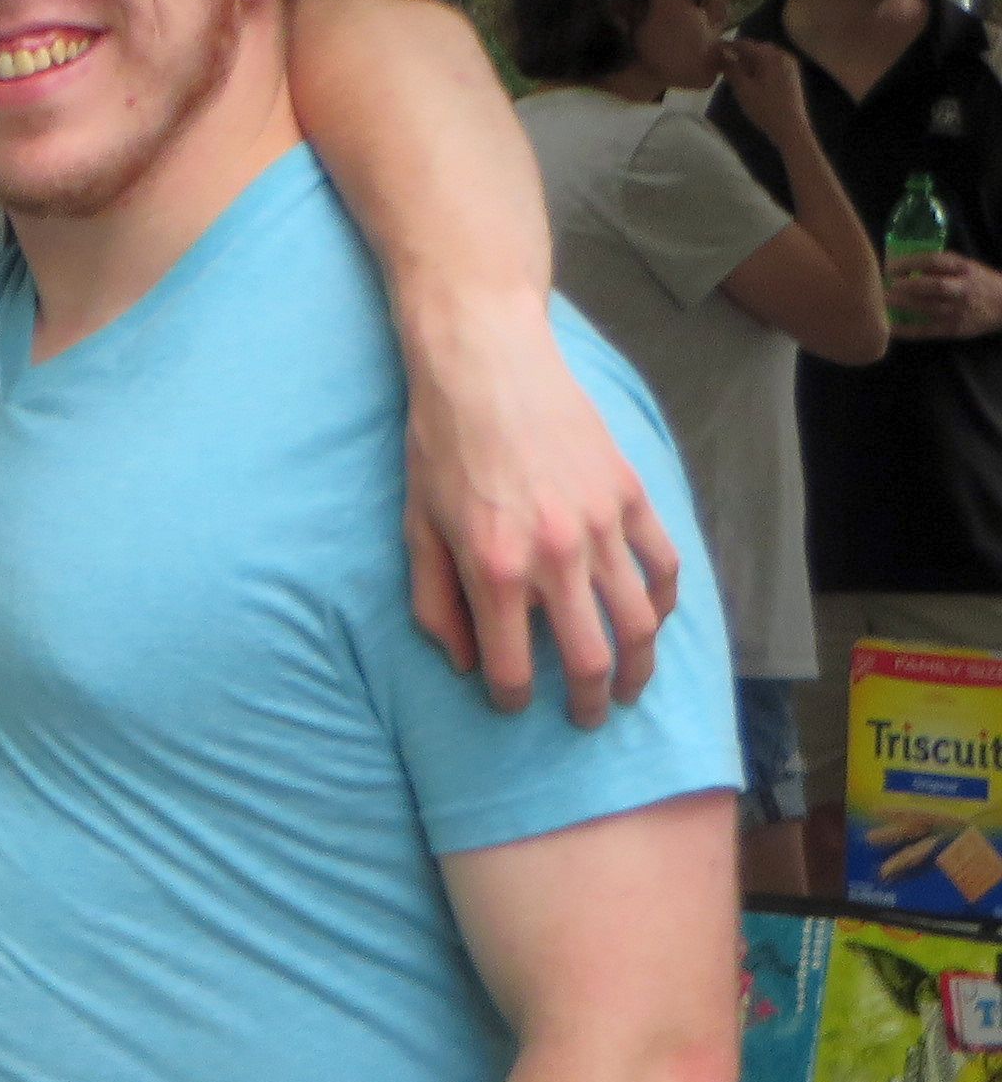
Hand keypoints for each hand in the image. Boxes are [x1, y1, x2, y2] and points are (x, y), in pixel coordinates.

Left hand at [401, 305, 677, 725]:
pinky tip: (651, 621)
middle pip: (592, 661)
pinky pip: (663, 567)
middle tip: (588, 719)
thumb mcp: (416, 524)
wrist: (485, 362)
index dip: (513, 700)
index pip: (514, 668)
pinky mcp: (631, 495)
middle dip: (590, 704)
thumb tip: (462, 663)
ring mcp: (601, 527)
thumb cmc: (439, 442)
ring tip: (630, 688)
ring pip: (641, 624)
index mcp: (493, 569)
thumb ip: (435, 601)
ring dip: (640, 669)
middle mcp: (554, 557)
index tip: (514, 705)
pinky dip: (664, 604)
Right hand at [713, 35, 811, 148]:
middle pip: (756, 48)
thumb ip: (730, 67)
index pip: (744, 44)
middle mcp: (783, 55)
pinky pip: (772, 64)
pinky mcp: (791, 75)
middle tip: (721, 63)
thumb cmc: (765, 108)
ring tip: (734, 72)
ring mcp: (789, 65)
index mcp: (771, 56)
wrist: (791, 128)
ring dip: (749, 61)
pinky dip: (759, 67)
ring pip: (764, 56)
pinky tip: (750, 79)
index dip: (726, 46)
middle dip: (739, 53)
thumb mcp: (742, 88)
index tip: (711, 51)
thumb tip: (720, 52)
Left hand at [891, 252, 1001, 340]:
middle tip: (885, 284)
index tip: (889, 266)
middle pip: (934, 286)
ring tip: (880, 301)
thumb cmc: (979, 282)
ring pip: (928, 308)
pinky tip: (888, 328)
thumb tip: (900, 263)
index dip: (910, 262)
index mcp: (964, 269)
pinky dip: (906, 330)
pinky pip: (927, 330)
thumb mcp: (965, 266)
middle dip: (907, 285)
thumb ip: (938, 265)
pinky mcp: (954, 329)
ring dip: (902, 304)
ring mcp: (958, 311)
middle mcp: (962, 289)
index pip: (935, 261)